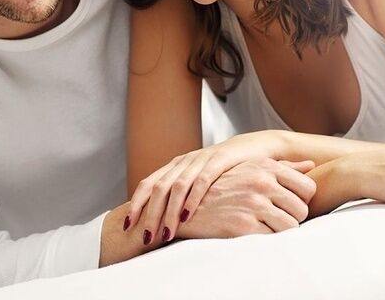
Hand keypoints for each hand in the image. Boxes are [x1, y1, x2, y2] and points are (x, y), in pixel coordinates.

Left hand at [127, 131, 289, 242]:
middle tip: (146, 238)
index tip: (127, 226)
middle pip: (159, 188)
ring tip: (166, 234)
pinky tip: (187, 216)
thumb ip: (183, 194)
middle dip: (150, 215)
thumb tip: (162, 221)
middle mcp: (184, 161)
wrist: (256, 147)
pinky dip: (192, 199)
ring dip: (170, 213)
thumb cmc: (227, 170)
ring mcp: (200, 160)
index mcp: (175, 166)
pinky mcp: (219, 161)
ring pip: (177, 187)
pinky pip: (201, 181)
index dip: (136, 204)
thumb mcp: (200, 179)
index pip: (148, 183)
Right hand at [176, 158, 316, 239]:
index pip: (308, 187)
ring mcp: (253, 203)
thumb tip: (311, 164)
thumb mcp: (251, 168)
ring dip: (280, 231)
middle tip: (275, 220)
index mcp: (265, 166)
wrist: (186, 206)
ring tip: (264, 227)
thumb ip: (283, 167)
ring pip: (290, 226)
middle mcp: (261, 181)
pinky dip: (266, 240)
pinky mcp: (244, 225)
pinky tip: (252, 233)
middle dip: (292, 219)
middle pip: (302, 210)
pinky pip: (273, 239)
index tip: (289, 206)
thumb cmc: (223, 188)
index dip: (302, 201)